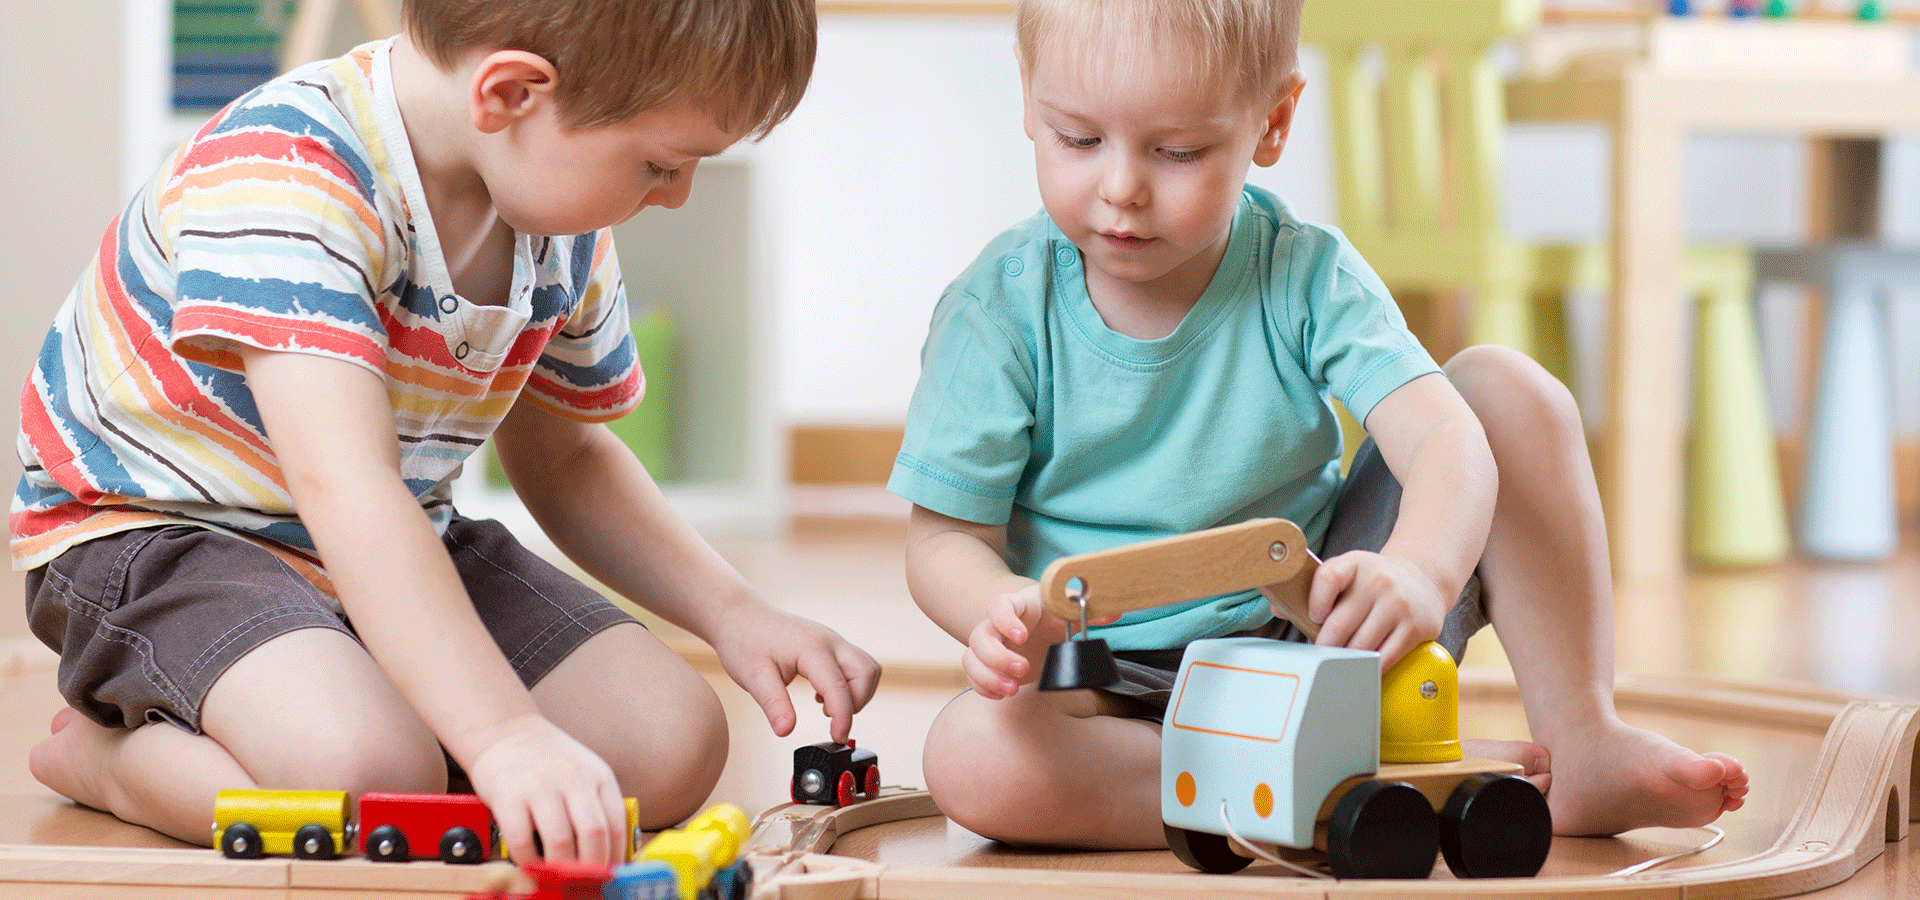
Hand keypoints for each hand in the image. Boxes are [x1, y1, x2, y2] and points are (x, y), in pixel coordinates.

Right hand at [463, 714, 629, 865]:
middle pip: (593, 835)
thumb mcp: (585, 773)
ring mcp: (540, 787)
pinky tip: (530, 865)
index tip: (610, 877)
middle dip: (592, 869)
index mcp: (599, 777)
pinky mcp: (509, 796)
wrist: (505, 731)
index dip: (615, 858)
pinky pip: (522, 841)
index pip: (617, 825)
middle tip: (585, 885)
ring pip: (560, 842)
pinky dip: (528, 862)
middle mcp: (573, 780)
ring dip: (561, 869)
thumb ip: (598, 806)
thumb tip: (611, 855)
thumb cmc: (548, 760)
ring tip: (559, 879)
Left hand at [710, 604, 880, 743]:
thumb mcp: (753, 677)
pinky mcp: (830, 643)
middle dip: (856, 702)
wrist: (739, 614)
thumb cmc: (744, 642)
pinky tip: (821, 694)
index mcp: (812, 649)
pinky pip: (855, 663)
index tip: (836, 738)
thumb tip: (786, 731)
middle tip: (831, 720)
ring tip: (826, 706)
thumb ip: (774, 705)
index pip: (839, 687)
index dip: (843, 717)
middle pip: (867, 673)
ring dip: (857, 692)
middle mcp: (829, 641)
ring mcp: (832, 640)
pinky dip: (849, 684)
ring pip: (866, 667)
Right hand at [959, 583, 1121, 698]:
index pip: (998, 606)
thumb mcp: (1070, 611)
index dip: (1005, 619)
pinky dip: (982, 687)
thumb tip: (1113, 612)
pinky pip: (971, 675)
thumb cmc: (1055, 615)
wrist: (1039, 624)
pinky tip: (1002, 695)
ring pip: (970, 657)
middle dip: (997, 656)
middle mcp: (997, 625)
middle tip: (1022, 669)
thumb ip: (1088, 612)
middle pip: (979, 635)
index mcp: (1018, 606)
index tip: (1022, 636)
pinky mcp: (988, 666)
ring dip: (986, 676)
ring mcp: (990, 646)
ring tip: (1012, 690)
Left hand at [1304, 550, 1447, 668]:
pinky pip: (1385, 657)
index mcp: (1354, 564)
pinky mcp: (1416, 627)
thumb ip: (1314, 588)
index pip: (1328, 578)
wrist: (1423, 577)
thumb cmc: (1372, 580)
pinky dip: (1369, 668)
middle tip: (1319, 655)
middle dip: (1324, 646)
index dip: (1315, 602)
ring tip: (1338, 663)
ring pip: (1360, 646)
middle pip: (1339, 625)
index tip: (1313, 617)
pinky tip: (1362, 667)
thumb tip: (1278, 609)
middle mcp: (1378, 581)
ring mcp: (1398, 605)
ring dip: (1345, 660)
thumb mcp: (1347, 572)